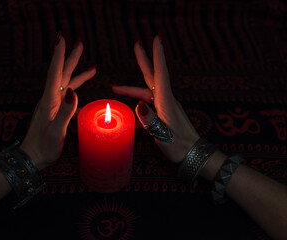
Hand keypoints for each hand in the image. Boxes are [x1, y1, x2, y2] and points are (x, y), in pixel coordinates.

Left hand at [21, 34, 95, 168]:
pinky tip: (84, 90)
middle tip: (79, 43)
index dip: (59, 55)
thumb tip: (74, 92)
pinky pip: (68, 95)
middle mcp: (50, 99)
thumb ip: (65, 112)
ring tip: (92, 67)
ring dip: (77, 72)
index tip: (62, 39)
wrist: (32, 157)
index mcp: (49, 101)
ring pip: (66, 83)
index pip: (54, 73)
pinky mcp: (56, 111)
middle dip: (70, 58)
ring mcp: (53, 105)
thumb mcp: (55, 132)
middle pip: (62, 74)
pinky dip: (77, 88)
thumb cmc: (43, 147)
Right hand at [112, 35, 198, 163]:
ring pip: (147, 92)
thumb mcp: (163, 135)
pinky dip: (138, 102)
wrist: (194, 154)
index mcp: (166, 102)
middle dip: (144, 61)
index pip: (160, 75)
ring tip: (116, 88)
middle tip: (137, 45)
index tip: (156, 40)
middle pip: (152, 76)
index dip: (157, 57)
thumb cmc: (179, 146)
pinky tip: (131, 111)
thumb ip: (150, 120)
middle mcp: (166, 100)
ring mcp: (166, 106)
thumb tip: (138, 105)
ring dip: (132, 88)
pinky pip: (149, 103)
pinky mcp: (165, 113)